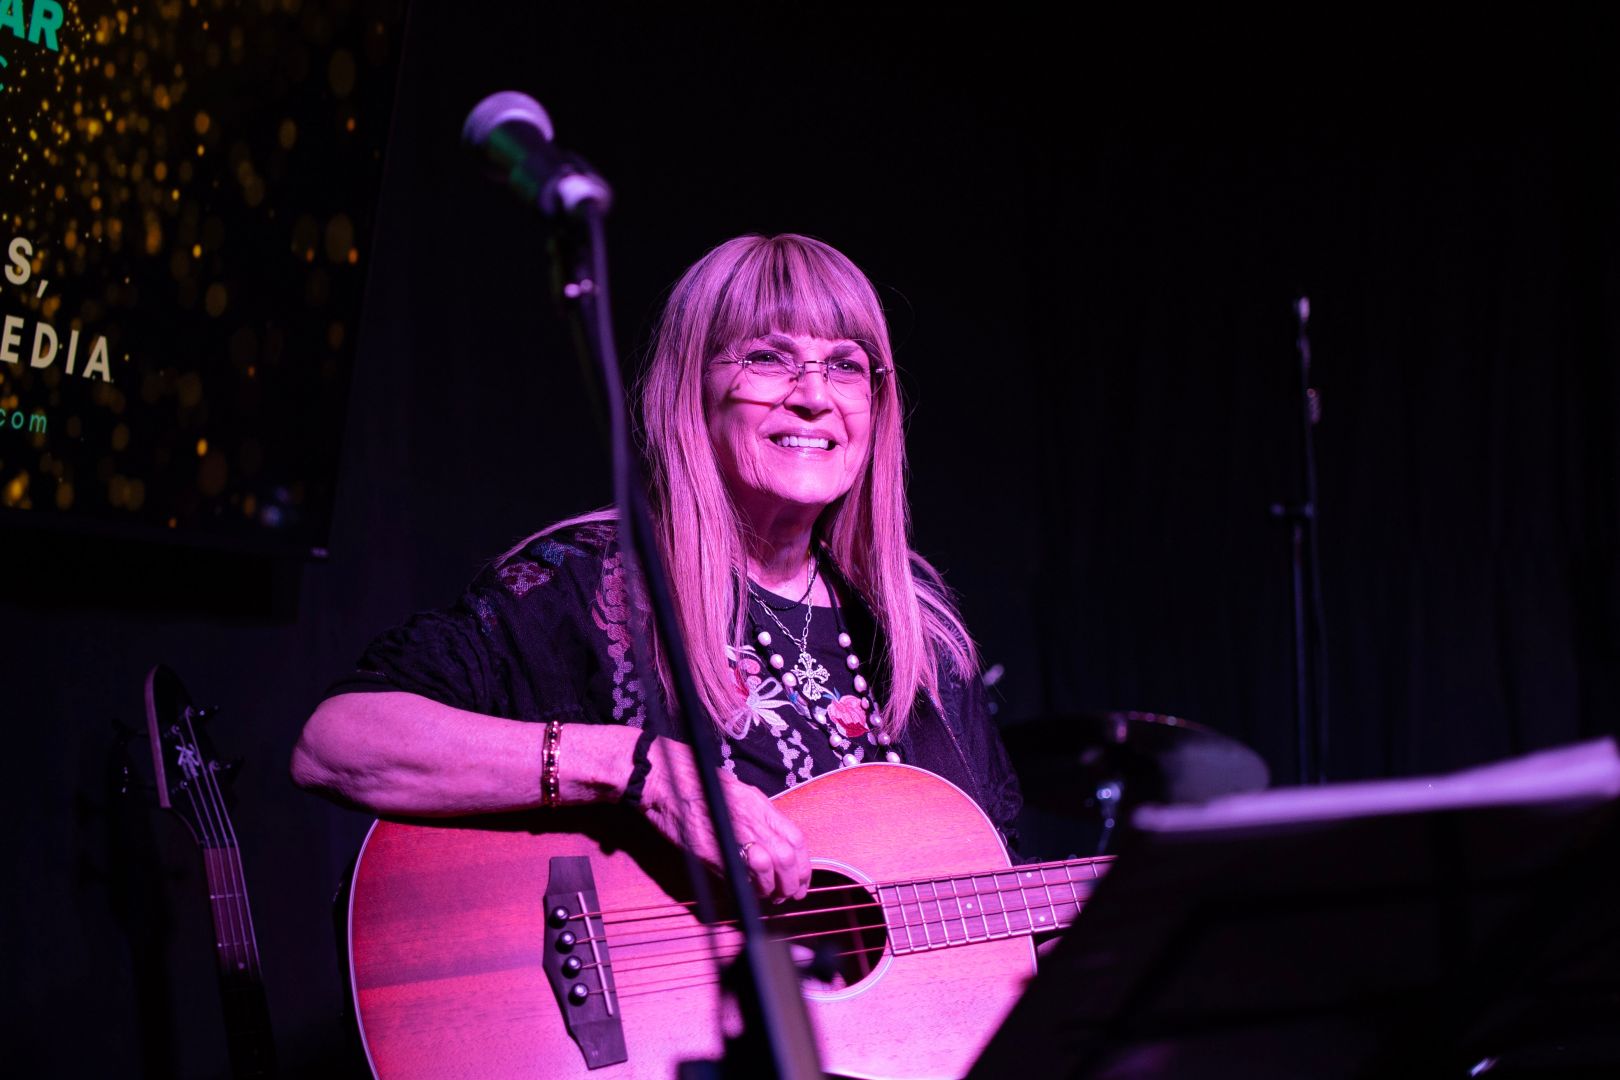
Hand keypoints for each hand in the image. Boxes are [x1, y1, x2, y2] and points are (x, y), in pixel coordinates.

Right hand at [636, 736, 811, 902]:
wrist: (664, 779)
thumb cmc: (697, 783)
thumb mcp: (736, 792)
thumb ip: (756, 815)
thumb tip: (771, 842)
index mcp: (758, 804)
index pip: (796, 839)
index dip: (803, 865)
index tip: (801, 880)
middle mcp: (750, 818)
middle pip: (786, 858)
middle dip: (791, 884)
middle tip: (787, 895)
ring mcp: (731, 833)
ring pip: (767, 869)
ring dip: (770, 889)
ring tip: (767, 896)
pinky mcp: (710, 849)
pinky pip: (736, 875)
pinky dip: (746, 888)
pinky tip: (746, 891)